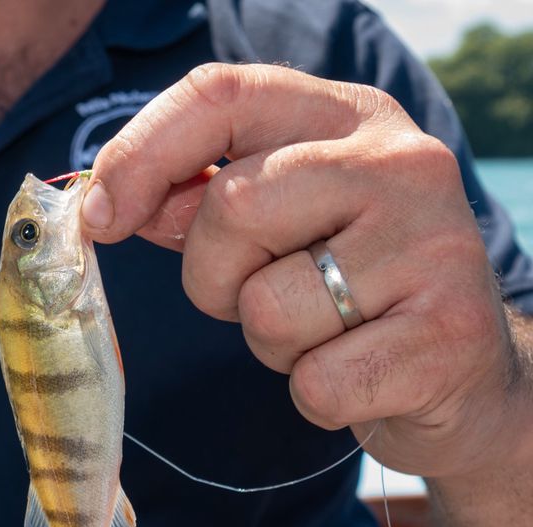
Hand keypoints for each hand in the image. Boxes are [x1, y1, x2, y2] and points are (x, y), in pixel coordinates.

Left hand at [83, 63, 528, 479]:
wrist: (463, 375)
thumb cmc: (345, 290)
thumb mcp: (277, 224)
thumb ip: (199, 199)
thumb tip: (111, 201)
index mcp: (347, 118)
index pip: (221, 95)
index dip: (140, 153)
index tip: (100, 217)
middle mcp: (401, 162)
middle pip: (232, 207)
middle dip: (213, 277)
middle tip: (259, 296)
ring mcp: (434, 245)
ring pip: (266, 306)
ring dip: (270, 343)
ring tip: (324, 333)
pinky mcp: (449, 335)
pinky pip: (315, 383)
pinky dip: (313, 394)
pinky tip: (358, 373)